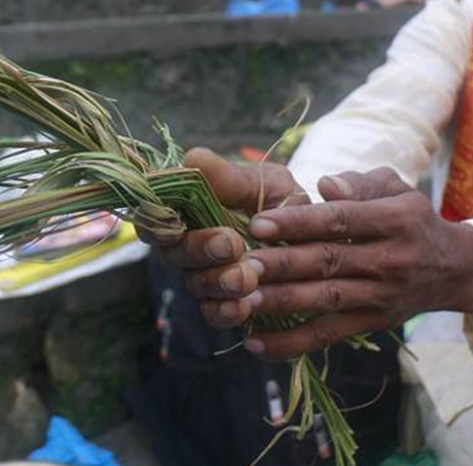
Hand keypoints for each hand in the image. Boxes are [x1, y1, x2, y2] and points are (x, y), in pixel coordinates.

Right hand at [138, 147, 308, 328]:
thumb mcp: (263, 182)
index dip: (157, 220)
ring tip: (247, 277)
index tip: (176, 221)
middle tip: (231, 244)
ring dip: (219, 280)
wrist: (319, 240)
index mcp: (186, 211)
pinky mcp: (223, 305)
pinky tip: (242, 306)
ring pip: (196, 283)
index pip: (153, 216)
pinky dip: (225, 311)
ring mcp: (203, 277)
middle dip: (201, 249)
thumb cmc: (281, 203)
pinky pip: (213, 313)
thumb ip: (228, 177)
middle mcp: (186, 246)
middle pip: (174, 252)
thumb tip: (192, 158)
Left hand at [244, 168, 472, 358]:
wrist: (452, 268)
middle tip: (240, 265)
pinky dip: (291, 343)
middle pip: (327, 262)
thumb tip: (325, 185)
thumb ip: (359, 183)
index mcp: (393, 220)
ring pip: (323, 300)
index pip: (339, 221)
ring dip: (280, 303)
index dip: (298, 222)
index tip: (258, 224)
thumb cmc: (408, 219)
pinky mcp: (370, 323)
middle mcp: (388, 260)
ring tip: (240, 301)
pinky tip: (255, 343)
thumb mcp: (395, 189)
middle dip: (280, 265)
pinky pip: (327, 336)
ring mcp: (379, 296)